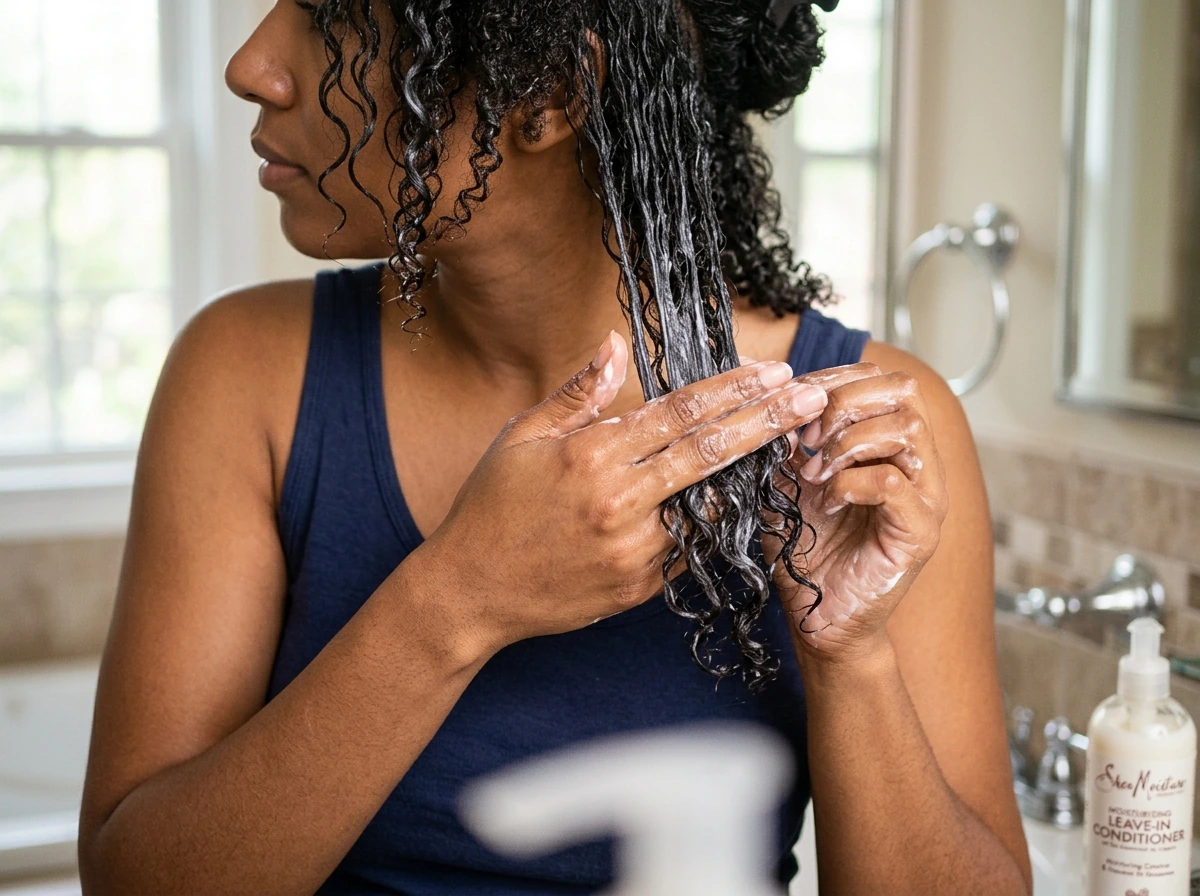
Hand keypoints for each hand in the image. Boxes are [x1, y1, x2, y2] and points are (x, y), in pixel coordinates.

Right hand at [420, 331, 828, 654]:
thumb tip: (616, 344)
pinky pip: (687, 547)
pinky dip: (710, 520)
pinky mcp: (639, 587)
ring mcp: (634, 549)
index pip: (680, 412)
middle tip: (812, 397)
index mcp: (591, 454)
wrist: (470, 592)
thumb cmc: (490, 508)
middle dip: (769, 421)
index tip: (774, 372)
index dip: (733, 390)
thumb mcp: (522, 438)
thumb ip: (577, 393)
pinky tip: (732, 498)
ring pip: (710, 504)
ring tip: (789, 444)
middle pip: (711, 453)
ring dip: (750, 473)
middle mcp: (620, 501)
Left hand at [756, 361, 948, 663]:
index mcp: (891, 443)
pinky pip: (894, 484)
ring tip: (815, 472)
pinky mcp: (920, 533)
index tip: (793, 400)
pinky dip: (852, 483)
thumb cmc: (803, 545)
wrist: (816, 615)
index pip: (884, 379)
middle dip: (843, 403)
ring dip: (847, 442)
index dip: (836, 378)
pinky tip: (828, 501)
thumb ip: (785, 437)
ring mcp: (926, 497)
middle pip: (904, 392)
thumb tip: (771, 394)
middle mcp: (918, 464)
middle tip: (805, 437)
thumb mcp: (784, 477)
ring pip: (906, 430)